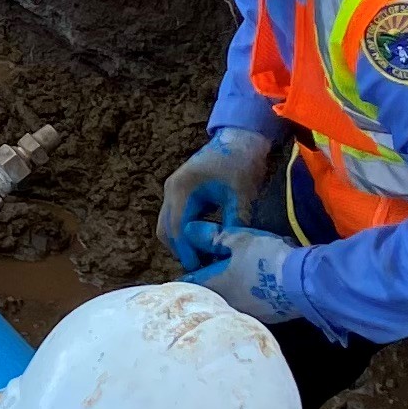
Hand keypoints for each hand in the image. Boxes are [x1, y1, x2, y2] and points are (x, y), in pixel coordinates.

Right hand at [159, 127, 281, 270]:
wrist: (240, 138)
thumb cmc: (241, 163)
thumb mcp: (241, 195)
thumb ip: (234, 224)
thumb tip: (232, 253)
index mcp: (182, 189)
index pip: (177, 229)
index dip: (187, 251)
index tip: (201, 270)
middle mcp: (171, 190)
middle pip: (166, 231)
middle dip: (181, 250)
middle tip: (203, 267)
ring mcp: (173, 190)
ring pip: (168, 226)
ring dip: (182, 242)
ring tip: (204, 256)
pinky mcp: (180, 192)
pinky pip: (175, 219)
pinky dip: (185, 232)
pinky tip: (204, 241)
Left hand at [188, 225, 303, 327]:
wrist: (304, 283)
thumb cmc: (266, 259)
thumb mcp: (240, 241)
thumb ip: (215, 238)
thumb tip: (189, 230)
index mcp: (217, 287)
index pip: (192, 282)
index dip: (189, 273)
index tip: (189, 269)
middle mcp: (228, 305)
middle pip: (212, 294)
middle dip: (211, 283)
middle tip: (213, 271)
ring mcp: (249, 314)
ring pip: (232, 302)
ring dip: (232, 291)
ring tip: (238, 277)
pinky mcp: (269, 318)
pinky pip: (253, 306)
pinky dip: (252, 297)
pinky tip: (260, 287)